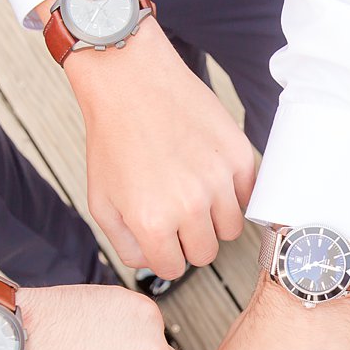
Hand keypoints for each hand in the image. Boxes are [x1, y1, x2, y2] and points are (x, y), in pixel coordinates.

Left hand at [63, 16, 256, 279]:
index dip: (165, 254)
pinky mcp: (240, 156)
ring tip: (194, 191)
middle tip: (177, 211)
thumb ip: (125, 243)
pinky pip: (248, 196)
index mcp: (151, 222)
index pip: (173, 269)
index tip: (162, 236)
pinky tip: (210, 172)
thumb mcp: (101, 200)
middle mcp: (189, 206)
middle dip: (190, 239)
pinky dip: (233, 192)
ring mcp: (218, 180)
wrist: (131, 80)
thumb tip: (152, 262)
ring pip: (231, 229)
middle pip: (206, 253)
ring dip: (214, 218)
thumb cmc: (113, 137)